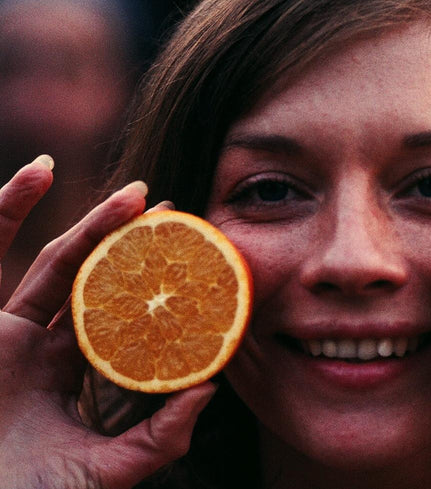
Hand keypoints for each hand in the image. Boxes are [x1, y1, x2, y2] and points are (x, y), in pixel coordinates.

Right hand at [0, 156, 216, 488]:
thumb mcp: (108, 470)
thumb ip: (159, 438)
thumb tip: (211, 390)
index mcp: (75, 377)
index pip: (123, 321)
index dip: (154, 291)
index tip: (194, 261)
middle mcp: (44, 349)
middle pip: (96, 281)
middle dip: (133, 244)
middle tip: (174, 210)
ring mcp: (8, 332)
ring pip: (57, 262)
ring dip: (93, 222)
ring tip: (138, 192)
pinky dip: (7, 209)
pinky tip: (39, 171)